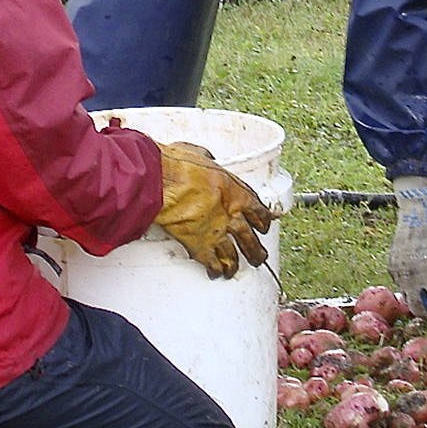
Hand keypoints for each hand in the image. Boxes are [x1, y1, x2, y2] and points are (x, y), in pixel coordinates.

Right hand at [156, 141, 273, 278]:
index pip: (258, 211)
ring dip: (236, 265)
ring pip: (233, 255)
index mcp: (236, 192)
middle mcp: (231, 216)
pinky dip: (214, 270)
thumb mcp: (200, 154)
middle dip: (255, 250)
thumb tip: (207, 158)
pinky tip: (215, 274)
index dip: (263, 220)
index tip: (264, 225)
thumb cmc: (178, 166)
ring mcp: (216, 233)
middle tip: (259, 256)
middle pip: (250, 238)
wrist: (162, 182)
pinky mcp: (198, 246)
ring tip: (236, 270)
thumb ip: (209, 160)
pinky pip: (211, 263)